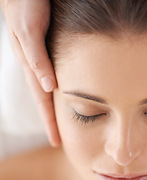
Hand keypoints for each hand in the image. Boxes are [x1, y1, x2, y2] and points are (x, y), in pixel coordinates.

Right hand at [0, 0, 60, 145]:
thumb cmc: (26, 3)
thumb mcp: (30, 30)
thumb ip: (38, 57)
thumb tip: (49, 87)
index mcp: (33, 66)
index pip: (43, 102)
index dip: (50, 122)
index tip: (57, 142)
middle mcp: (37, 67)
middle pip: (46, 101)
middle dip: (52, 122)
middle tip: (60, 141)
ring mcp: (41, 61)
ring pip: (49, 91)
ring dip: (55, 110)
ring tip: (62, 124)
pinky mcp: (46, 53)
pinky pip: (53, 77)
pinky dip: (59, 91)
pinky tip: (64, 96)